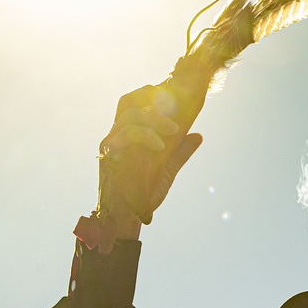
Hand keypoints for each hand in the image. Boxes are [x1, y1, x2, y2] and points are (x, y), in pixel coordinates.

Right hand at [97, 84, 203, 233]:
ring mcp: (112, 142)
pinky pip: (126, 134)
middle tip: (172, 103)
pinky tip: (159, 146)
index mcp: (130, 134)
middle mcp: (118, 134)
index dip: (149, 93)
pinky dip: (145, 135)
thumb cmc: (144, 194)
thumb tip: (198, 135)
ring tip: (174, 130)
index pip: (135, 103)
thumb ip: (180, 151)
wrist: (131, 216)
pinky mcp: (109, 152)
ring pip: (131, 116)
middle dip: (150, 96)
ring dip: (155, 120)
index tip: (169, 90)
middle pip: (129, 101)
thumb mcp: (167, 169)